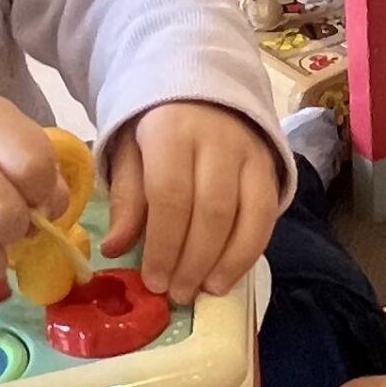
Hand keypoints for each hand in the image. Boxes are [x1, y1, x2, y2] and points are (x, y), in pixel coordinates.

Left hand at [103, 101, 282, 303]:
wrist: (202, 92)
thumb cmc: (158, 132)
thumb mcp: (130, 155)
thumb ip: (127, 202)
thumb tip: (114, 250)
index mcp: (172, 132)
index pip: (171, 195)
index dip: (164, 244)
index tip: (154, 281)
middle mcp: (217, 141)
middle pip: (212, 210)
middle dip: (194, 260)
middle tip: (178, 293)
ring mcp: (250, 154)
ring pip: (247, 215)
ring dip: (227, 261)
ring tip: (206, 290)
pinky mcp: (271, 168)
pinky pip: (268, 215)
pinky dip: (250, 251)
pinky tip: (229, 275)